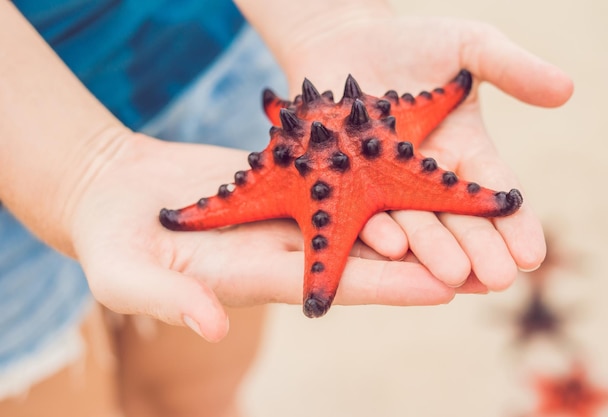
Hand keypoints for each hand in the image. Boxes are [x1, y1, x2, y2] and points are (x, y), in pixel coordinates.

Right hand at [70, 134, 456, 340]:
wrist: (115, 195)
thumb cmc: (113, 243)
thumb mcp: (129, 277)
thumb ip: (170, 302)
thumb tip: (213, 327)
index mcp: (255, 276)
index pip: (332, 283)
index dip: (386, 287)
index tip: (442, 288)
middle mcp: (282, 248)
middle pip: (361, 254)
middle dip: (420, 259)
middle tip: (481, 260)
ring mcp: (283, 213)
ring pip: (355, 214)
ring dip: (408, 215)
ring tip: (465, 214)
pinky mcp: (278, 180)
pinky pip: (332, 177)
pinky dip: (369, 175)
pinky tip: (409, 165)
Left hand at [278, 14, 573, 291]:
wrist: (345, 42)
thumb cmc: (413, 42)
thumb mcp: (468, 46)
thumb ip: (511, 68)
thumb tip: (565, 90)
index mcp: (465, 153)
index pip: (496, 194)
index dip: (515, 224)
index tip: (532, 255)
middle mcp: (428, 178)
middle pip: (456, 219)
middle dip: (478, 248)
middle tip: (496, 279)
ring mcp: (387, 183)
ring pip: (414, 222)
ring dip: (433, 250)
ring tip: (453, 275)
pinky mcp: (348, 182)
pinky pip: (364, 207)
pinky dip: (379, 228)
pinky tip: (392, 249)